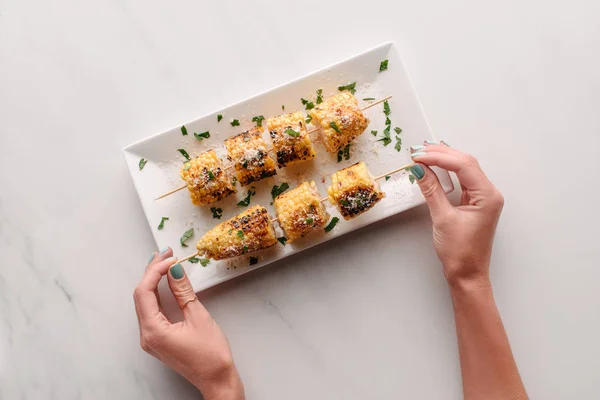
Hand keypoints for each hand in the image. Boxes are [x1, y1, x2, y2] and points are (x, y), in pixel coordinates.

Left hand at [133, 248, 244, 399]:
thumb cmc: (211, 355)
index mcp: (153, 331)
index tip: (170, 259)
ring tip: (164, 262)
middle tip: (166, 253)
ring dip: (153, 281)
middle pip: (141, 296)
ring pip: (144, 302)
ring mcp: (150, 338)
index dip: (155, 271)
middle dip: (152, 272)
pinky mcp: (158, 339)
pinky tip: (163, 283)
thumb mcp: (198, 317)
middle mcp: (146, 335)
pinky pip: (151, 311)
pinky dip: (157, 294)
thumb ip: (183, 292)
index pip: (144, 292)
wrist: (217, 379)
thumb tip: (174, 271)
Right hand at [409, 142, 504, 288]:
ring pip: (464, 169)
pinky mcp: (475, 203)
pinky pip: (462, 180)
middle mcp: (489, 193)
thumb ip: (431, 190)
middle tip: (418, 151)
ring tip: (423, 154)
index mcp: (487, 196)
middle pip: (465, 163)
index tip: (419, 155)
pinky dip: (447, 172)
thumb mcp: (442, 218)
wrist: (467, 274)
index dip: (440, 156)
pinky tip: (434, 168)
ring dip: (444, 160)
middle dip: (441, 154)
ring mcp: (483, 197)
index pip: (463, 165)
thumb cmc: (460, 252)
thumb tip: (420, 170)